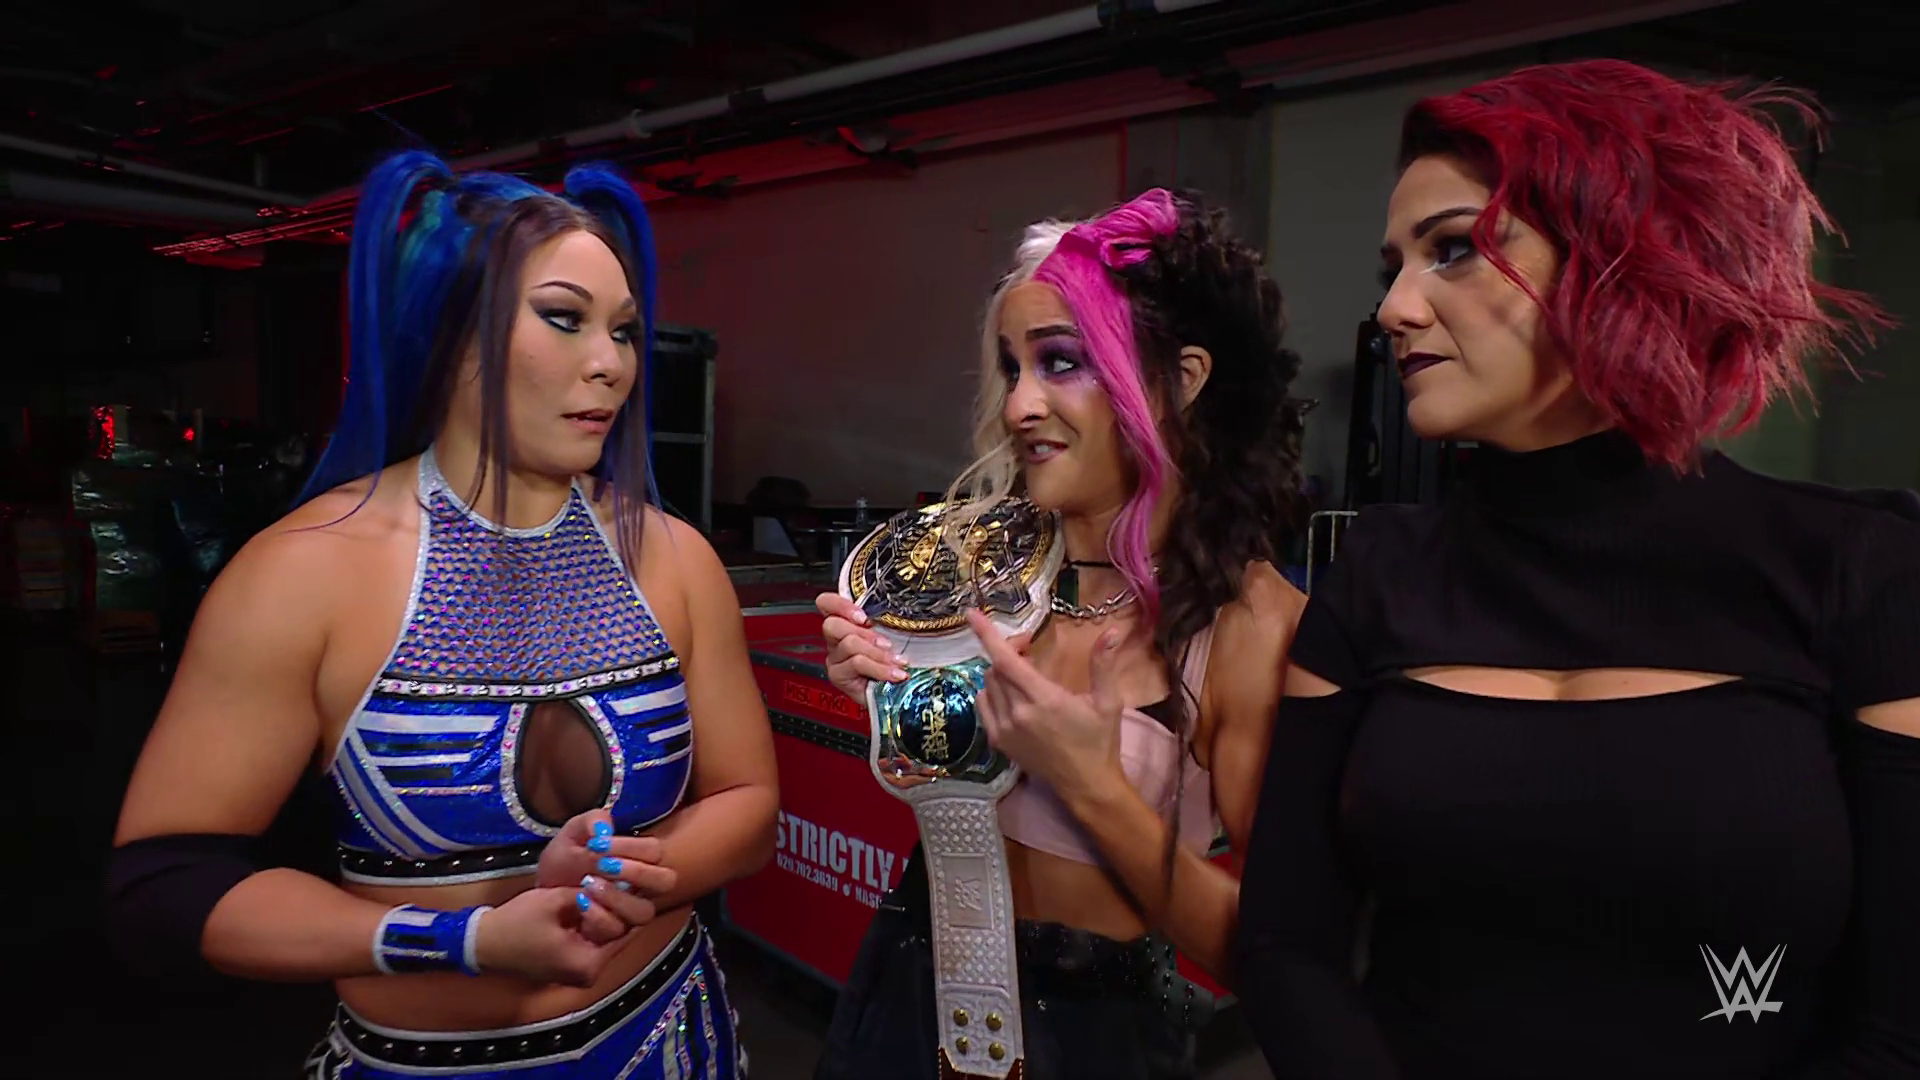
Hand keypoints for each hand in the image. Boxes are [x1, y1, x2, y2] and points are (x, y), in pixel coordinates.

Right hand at [472, 887, 628, 987]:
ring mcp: (579, 973)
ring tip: (597, 887)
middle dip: (614, 906)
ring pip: (605, 937)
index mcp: (589, 964)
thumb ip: (589, 893)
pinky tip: (588, 900)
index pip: (625, 930)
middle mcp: (589, 974)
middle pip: (617, 935)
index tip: (619, 879)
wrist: (481, 944)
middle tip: (609, 881)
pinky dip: (592, 922)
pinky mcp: (570, 966)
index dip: (623, 902)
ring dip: (604, 912)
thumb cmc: (516, 923)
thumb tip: (615, 880)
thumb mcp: (555, 900)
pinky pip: (592, 941)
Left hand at [536, 810, 676, 941]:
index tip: (597, 844)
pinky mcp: (612, 933)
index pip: (655, 851)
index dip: (630, 847)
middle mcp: (641, 886)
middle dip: (636, 872)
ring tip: (588, 884)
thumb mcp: (572, 834)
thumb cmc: (563, 861)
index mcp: (637, 858)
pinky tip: (580, 902)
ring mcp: (629, 912)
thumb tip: (605, 828)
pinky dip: (598, 915)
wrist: (542, 892)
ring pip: (644, 912)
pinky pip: (617, 930)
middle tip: (604, 865)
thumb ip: (591, 821)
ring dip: (617, 897)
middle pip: (665, 881)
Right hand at [817, 591, 905, 704]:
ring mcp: (835, 657)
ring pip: (849, 644)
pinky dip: (879, 668)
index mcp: (845, 622)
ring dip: (877, 653)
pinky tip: (895, 674)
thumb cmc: (891, 661)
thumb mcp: (890, 637)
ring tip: (897, 662)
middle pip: (833, 624)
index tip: (864, 617)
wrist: (892, 694)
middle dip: (865, 633)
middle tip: (887, 644)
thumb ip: (885, 623)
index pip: (826, 603)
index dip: (840, 605)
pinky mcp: (838, 675)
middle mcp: (835, 638)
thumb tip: (900, 613)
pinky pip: (856, 664)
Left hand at [968, 609, 1126, 809]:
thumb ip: (1103, 664)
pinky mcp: (999, 743)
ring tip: (1024, 676)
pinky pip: (983, 706)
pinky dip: (991, 693)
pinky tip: (1011, 696)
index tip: (971, 614)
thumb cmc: (1100, 741)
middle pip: (995, 669)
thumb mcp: (1107, 701)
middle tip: (1029, 650)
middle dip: (1008, 652)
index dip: (986, 634)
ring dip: (1000, 673)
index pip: (1005, 660)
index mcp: (1043, 699)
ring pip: (987, 686)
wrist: (1087, 785)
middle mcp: (1017, 713)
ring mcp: (1004, 730)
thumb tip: (1112, 631)